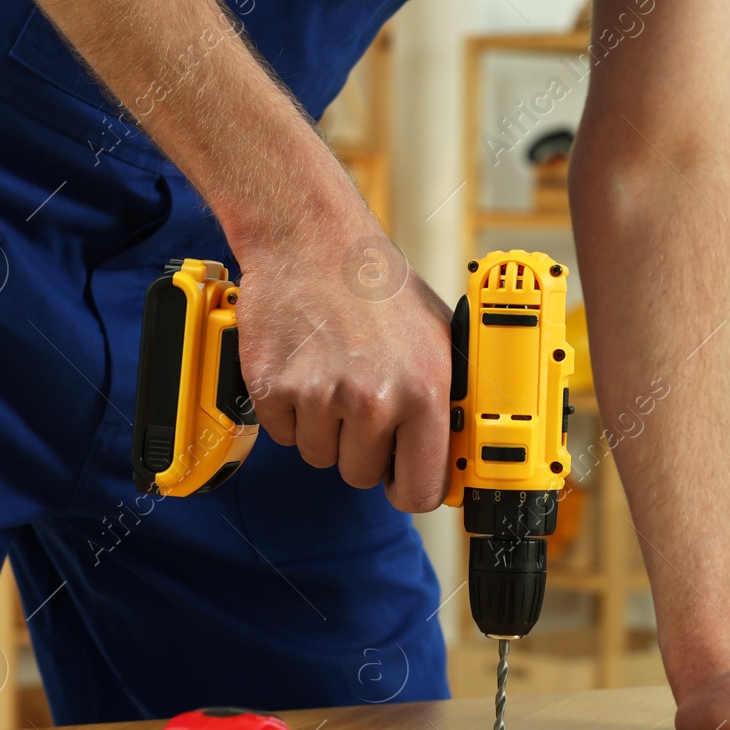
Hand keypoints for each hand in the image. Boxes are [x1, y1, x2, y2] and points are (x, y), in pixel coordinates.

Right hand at [231, 220, 453, 511]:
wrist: (312, 240)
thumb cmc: (377, 287)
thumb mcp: (437, 338)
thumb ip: (446, 400)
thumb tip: (457, 454)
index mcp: (424, 392)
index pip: (420, 489)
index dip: (407, 487)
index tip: (400, 479)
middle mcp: (374, 399)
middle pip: (360, 475)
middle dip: (359, 447)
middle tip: (359, 399)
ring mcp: (320, 395)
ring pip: (319, 455)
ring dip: (322, 428)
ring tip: (332, 375)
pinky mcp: (272, 388)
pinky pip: (281, 434)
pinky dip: (288, 411)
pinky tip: (303, 368)